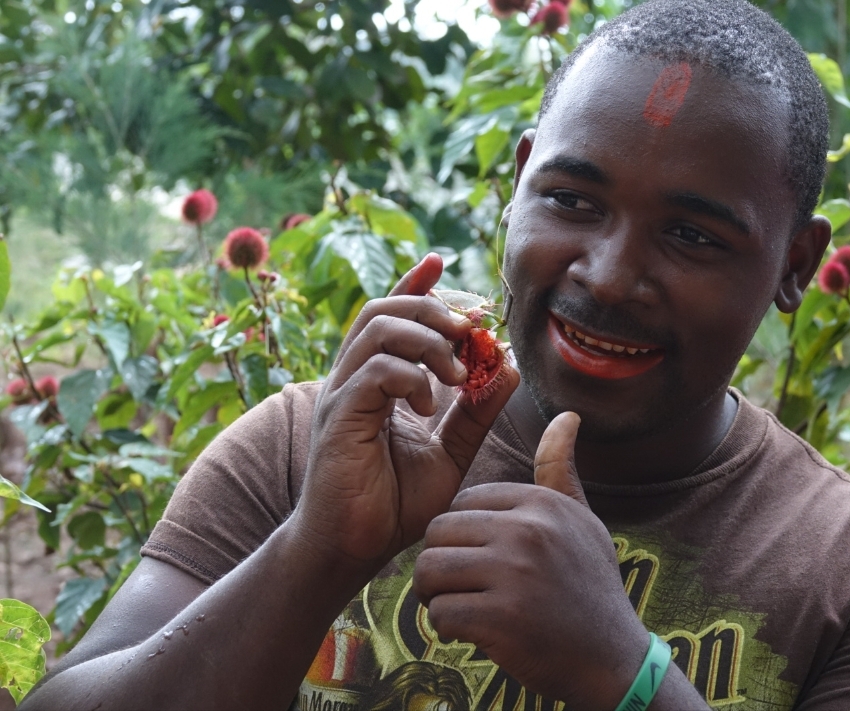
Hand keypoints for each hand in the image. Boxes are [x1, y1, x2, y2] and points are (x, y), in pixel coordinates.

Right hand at [290, 253, 518, 573]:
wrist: (352, 551)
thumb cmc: (393, 505)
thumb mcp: (449, 452)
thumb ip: (475, 413)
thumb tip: (506, 368)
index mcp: (374, 381)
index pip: (390, 315)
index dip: (414, 284)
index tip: (440, 261)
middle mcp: (353, 379)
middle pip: (383, 309)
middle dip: (432, 308)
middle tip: (469, 332)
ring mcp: (341, 395)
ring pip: (378, 329)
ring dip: (427, 340)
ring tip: (457, 374)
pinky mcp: (338, 417)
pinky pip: (374, 371)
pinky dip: (410, 377)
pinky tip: (429, 406)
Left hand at [413, 412, 648, 708]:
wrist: (612, 659)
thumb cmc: (590, 585)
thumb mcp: (581, 520)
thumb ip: (559, 470)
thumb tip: (567, 415)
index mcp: (540, 503)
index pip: (463, 501)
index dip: (463, 533)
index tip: (481, 558)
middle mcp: (527, 531)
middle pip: (438, 532)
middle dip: (441, 561)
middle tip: (461, 585)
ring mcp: (514, 574)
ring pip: (429, 570)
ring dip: (435, 594)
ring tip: (459, 604)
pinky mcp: (501, 619)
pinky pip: (440, 612)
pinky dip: (446, 627)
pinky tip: (470, 631)